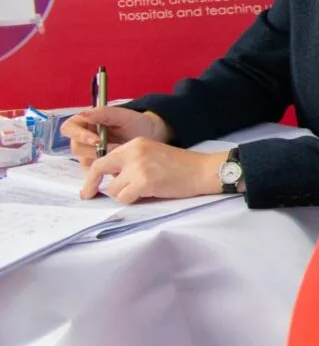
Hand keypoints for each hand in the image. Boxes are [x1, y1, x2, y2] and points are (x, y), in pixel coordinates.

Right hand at [61, 104, 170, 161]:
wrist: (149, 136)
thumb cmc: (134, 122)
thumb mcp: (122, 115)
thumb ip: (103, 113)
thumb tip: (83, 114)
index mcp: (83, 122)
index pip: (69, 128)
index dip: (79, 135)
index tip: (96, 140)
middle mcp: (81, 138)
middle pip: (76, 147)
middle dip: (95, 149)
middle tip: (116, 148)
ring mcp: (87, 152)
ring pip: (84, 160)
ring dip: (102, 158)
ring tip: (121, 152)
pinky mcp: (95, 164)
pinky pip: (94, 170)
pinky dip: (107, 167)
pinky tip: (119, 161)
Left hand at [83, 140, 224, 203]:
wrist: (204, 170)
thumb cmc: (182, 166)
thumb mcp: (152, 155)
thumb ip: (131, 162)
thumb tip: (110, 180)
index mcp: (135, 144)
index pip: (103, 159)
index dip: (91, 175)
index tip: (87, 188)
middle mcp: (133, 152)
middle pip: (100, 171)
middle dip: (93, 186)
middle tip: (88, 196)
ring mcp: (138, 167)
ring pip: (113, 189)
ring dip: (124, 194)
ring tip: (143, 191)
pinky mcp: (144, 182)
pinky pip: (125, 198)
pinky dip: (133, 200)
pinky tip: (149, 194)